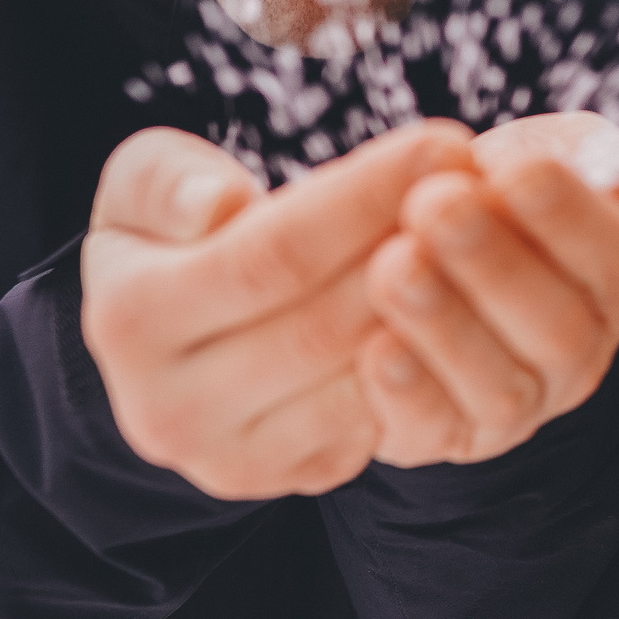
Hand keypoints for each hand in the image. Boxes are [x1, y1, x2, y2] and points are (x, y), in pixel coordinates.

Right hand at [80, 121, 473, 498]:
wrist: (172, 343)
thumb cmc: (173, 237)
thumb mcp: (143, 188)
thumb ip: (166, 181)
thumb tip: (222, 207)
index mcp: (128, 321)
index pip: (271, 256)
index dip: (365, 199)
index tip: (444, 142)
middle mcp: (171, 408)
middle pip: (325, 325)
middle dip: (420, 247)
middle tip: (486, 185)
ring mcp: (237, 458)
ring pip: (364, 376)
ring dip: (442, 304)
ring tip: (490, 233)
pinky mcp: (300, 476)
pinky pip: (387, 419)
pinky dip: (437, 356)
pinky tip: (473, 295)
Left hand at [357, 113, 618, 465]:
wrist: (409, 270)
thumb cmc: (480, 202)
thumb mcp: (526, 162)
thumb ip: (571, 153)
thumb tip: (612, 174)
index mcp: (608, 284)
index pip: (615, 261)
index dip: (569, 218)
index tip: (512, 171)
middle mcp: (576, 358)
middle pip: (560, 330)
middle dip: (496, 265)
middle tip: (435, 205)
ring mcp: (514, 409)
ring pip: (501, 390)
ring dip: (447, 327)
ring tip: (394, 266)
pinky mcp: (443, 438)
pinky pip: (433, 428)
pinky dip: (407, 390)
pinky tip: (375, 345)